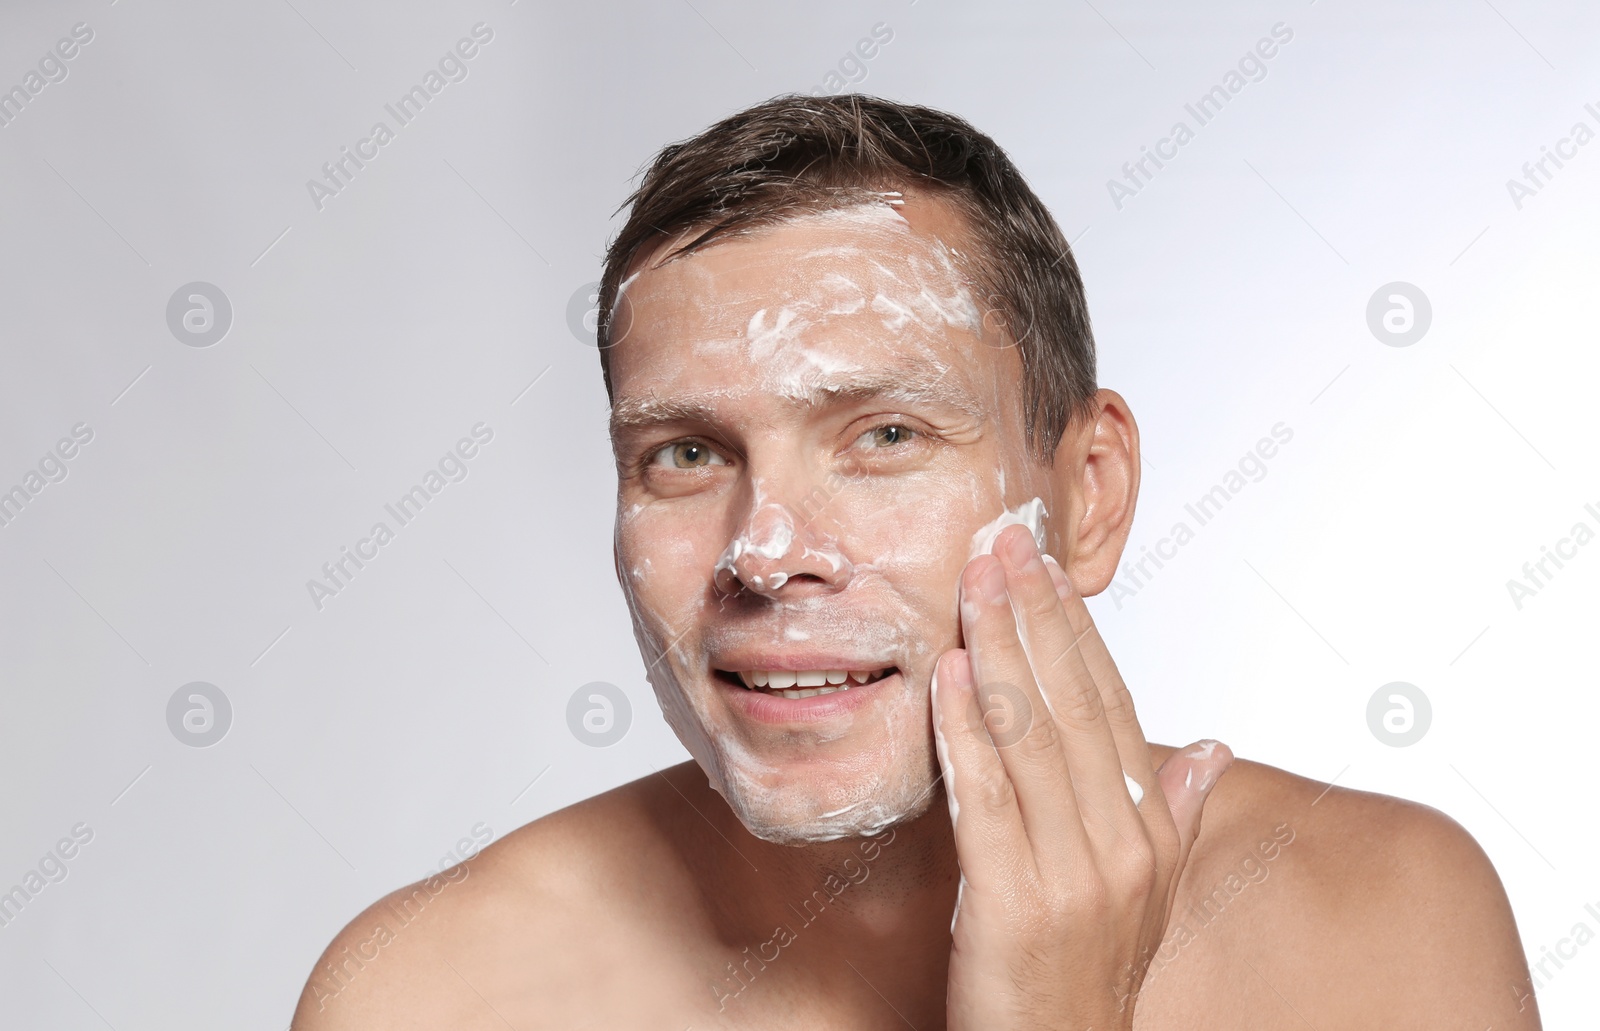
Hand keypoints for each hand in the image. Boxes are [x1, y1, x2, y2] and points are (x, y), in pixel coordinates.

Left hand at [932, 523, 1232, 1029]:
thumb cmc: (1090, 976)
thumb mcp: (1148, 894)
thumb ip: (1177, 811)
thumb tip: (1209, 742)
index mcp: (1150, 831)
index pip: (1113, 704)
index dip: (1076, 630)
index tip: (1046, 567)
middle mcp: (1122, 845)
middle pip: (1073, 704)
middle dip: (1035, 614)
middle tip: (1002, 541)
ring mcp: (1072, 874)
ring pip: (1031, 737)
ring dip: (998, 649)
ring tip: (972, 582)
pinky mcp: (1014, 903)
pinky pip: (986, 799)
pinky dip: (965, 729)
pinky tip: (948, 673)